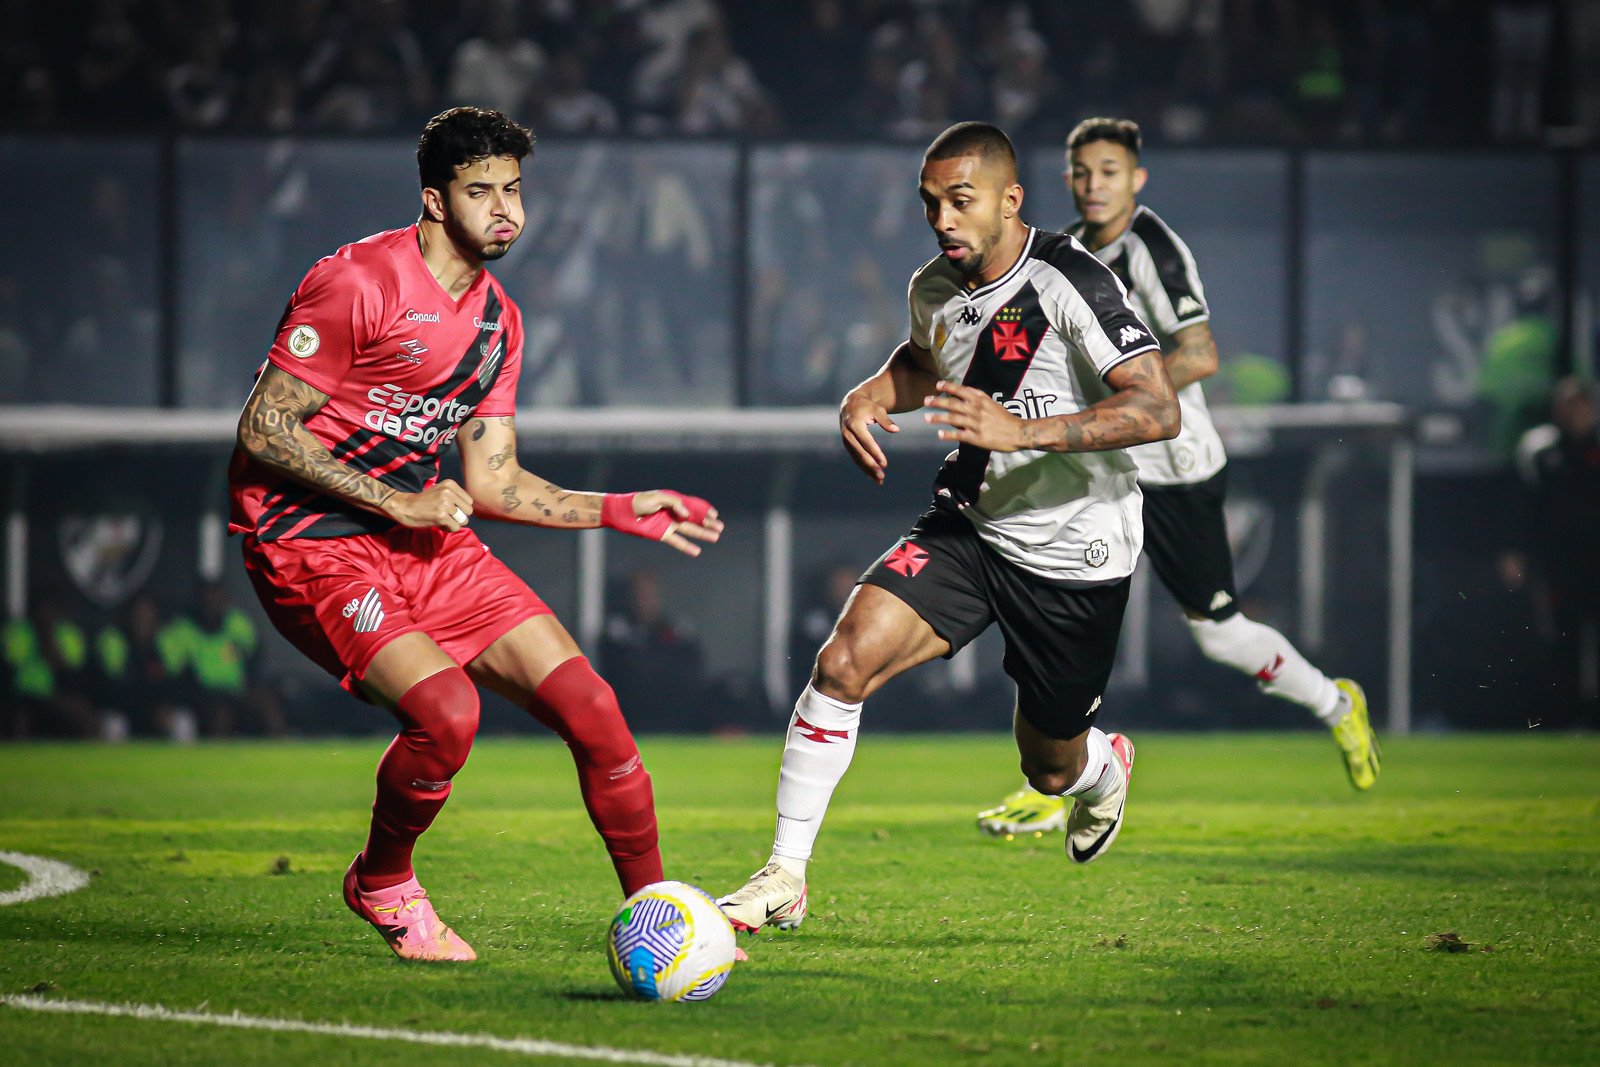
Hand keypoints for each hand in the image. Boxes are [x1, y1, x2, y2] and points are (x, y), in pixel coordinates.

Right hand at [383, 479, 473, 530]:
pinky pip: (455, 527)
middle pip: (468, 510)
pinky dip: (449, 529)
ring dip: (454, 523)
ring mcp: (445, 504)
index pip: (469, 501)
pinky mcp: (441, 516)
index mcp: (450, 484)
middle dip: (460, 516)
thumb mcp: (440, 491)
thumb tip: (469, 511)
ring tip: (443, 520)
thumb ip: (455, 497)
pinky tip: (440, 525)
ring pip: (463, 520)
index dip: (461, 508)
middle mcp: (449, 492)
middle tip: (448, 516)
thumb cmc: (423, 501)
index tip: (449, 509)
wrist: (404, 506)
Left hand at [603, 491, 724, 556]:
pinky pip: (678, 541)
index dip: (704, 510)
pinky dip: (687, 546)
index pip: (693, 506)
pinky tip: (697, 551)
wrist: (623, 512)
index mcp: (674, 502)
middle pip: (695, 519)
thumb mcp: (658, 498)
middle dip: (708, 523)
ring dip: (702, 534)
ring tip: (715, 537)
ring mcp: (669, 525)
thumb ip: (675, 503)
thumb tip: (687, 515)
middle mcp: (674, 514)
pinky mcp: (663, 535)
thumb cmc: (640, 501)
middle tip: (720, 527)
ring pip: (690, 530)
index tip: (714, 515)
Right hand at [839, 390, 898, 483]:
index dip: (876, 453)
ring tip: (879, 480)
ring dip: (867, 470)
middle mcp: (847, 433)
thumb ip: (886, 421)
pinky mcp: (847, 444)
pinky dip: (863, 466)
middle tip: (882, 477)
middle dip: (871, 466)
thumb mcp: (877, 409)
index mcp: (855, 424)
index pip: (867, 442)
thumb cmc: (867, 406)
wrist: (850, 403)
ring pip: (857, 458)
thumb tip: (896, 430)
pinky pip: (855, 457)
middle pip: (860, 453)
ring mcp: (846, 440)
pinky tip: (871, 476)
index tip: (885, 464)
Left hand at [924, 380, 1026, 451]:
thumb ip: (977, 396)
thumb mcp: (991, 402)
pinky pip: (960, 435)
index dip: (948, 387)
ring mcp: (976, 424)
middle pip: (953, 404)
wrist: (1018, 432)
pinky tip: (939, 435)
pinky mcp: (977, 437)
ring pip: (953, 419)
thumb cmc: (1004, 418)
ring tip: (927, 418)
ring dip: (938, 418)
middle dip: (938, 402)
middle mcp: (977, 410)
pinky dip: (949, 435)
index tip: (937, 386)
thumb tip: (962, 390)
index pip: (961, 391)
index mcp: (980, 400)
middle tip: (926, 401)